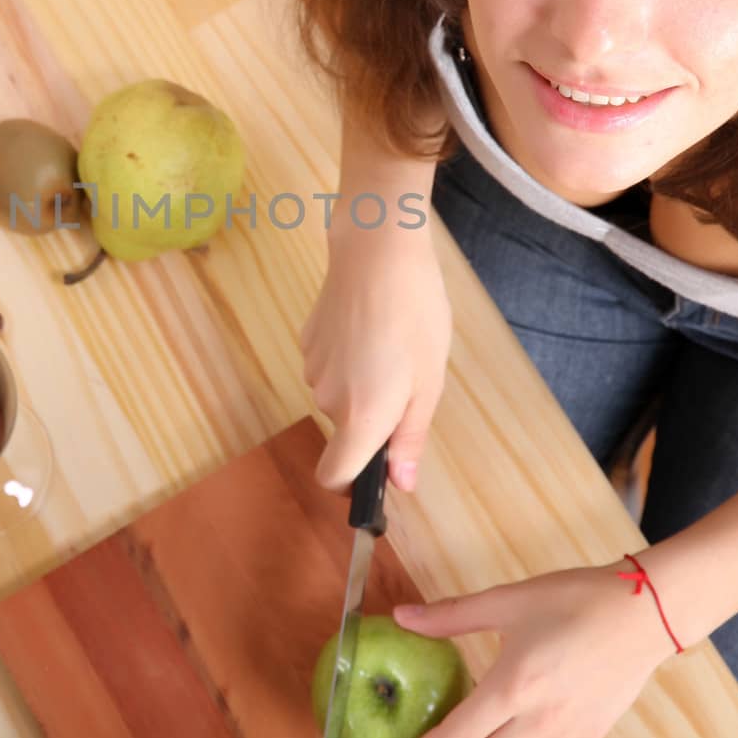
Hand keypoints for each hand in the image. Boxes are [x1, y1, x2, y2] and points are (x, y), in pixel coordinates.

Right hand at [303, 225, 450, 492]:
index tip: (376, 472)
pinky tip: (370, 327)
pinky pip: (330, 366)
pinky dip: (349, 359)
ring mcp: (313, 368)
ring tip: (392, 345)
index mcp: (360, 417)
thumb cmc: (415, 316)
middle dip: (373, 416)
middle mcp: (328, 399)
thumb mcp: (429, 383)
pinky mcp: (307, 340)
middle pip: (345, 429)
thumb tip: (400, 483)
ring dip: (363, 384)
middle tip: (409, 379)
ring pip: (339, 395)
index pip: (334, 477)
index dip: (351, 486)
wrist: (378, 252)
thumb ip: (410, 437)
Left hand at [393, 562, 680, 737]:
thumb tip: (403, 617)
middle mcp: (540, 722)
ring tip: (476, 725)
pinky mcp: (590, 737)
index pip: (456, 736)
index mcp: (513, 688)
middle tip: (442, 729)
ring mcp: (568, 735)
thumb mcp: (507, 602)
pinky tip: (513, 725)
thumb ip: (451, 616)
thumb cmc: (576, 601)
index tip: (408, 737)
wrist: (644, 612)